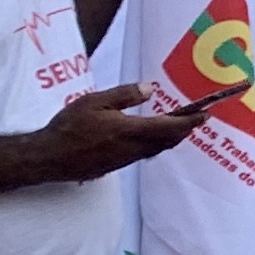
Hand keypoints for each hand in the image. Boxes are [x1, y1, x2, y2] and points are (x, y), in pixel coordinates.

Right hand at [33, 83, 217, 182]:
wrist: (48, 157)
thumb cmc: (69, 126)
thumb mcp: (95, 101)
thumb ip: (125, 95)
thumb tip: (151, 88)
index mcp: (131, 131)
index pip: (170, 127)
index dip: (190, 121)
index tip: (206, 115)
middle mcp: (133, 149)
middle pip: (168, 141)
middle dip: (185, 130)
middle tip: (197, 119)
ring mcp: (124, 160)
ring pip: (156, 150)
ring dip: (171, 139)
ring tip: (179, 127)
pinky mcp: (115, 166)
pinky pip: (143, 155)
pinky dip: (155, 145)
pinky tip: (151, 139)